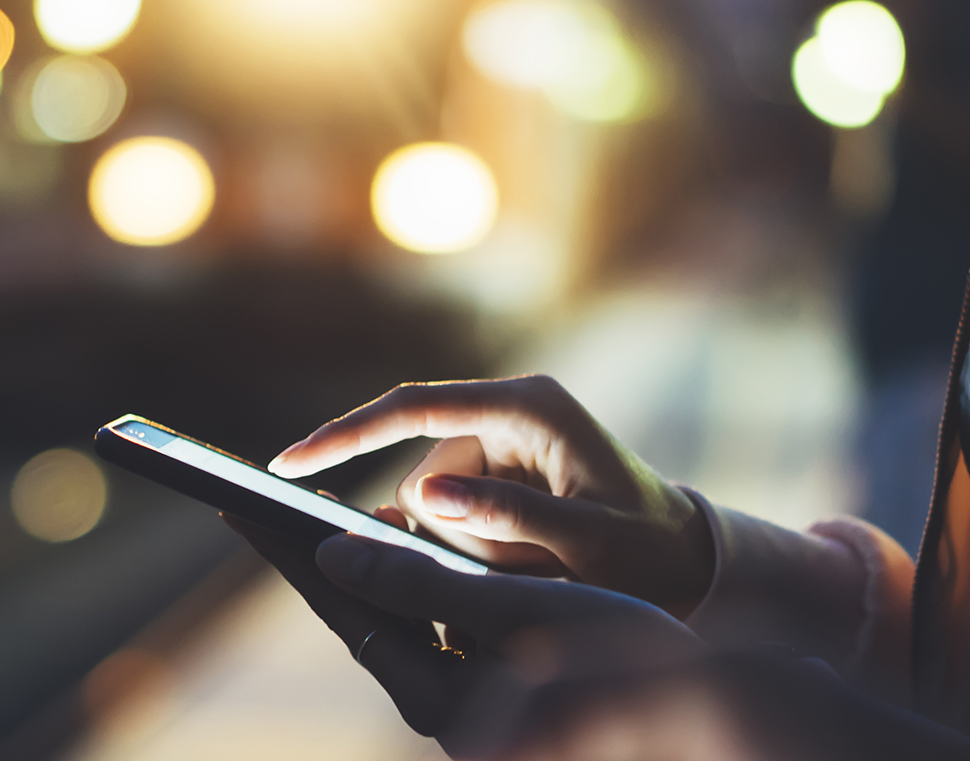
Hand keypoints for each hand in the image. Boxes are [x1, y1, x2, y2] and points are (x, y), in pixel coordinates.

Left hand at [227, 516, 705, 756]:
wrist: (706, 708)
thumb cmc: (620, 656)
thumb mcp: (517, 611)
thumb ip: (423, 587)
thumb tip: (336, 556)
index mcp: (442, 702)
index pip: (348, 613)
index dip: (293, 554)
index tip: (242, 506)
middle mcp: (449, 711)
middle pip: (366, 619)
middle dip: (320, 560)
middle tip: (267, 505)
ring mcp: (477, 704)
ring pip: (404, 620)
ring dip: (368, 567)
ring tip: (330, 515)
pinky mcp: (504, 688)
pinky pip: (441, 625)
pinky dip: (418, 582)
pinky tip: (415, 547)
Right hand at [268, 376, 713, 615]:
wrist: (681, 559)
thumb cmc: (643, 550)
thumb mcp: (585, 541)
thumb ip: (508, 516)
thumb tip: (426, 493)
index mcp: (528, 406)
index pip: (413, 408)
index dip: (346, 434)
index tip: (288, 463)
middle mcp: (510, 409)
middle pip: (424, 471)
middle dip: (454, 529)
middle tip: (526, 562)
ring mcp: (504, 438)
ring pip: (435, 500)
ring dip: (470, 543)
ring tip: (540, 560)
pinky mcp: (501, 467)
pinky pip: (454, 512)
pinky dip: (477, 545)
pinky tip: (527, 557)